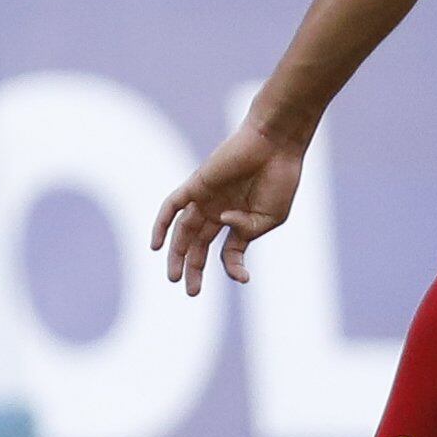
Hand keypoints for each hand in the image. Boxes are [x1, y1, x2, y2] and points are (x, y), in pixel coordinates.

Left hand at [151, 119, 306, 294]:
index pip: (229, 250)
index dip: (234, 267)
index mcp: (240, 219)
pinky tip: (156, 246)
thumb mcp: (270, 218)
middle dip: (194, 268)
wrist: (277, 144)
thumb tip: (222, 227)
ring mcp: (206, 198)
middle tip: (192, 291)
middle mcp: (219, 210)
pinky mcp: (197, 184)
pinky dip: (161, 224)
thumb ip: (246, 233)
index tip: (245, 278)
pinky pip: (172, 206)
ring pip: (183, 230)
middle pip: (198, 244)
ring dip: (177, 254)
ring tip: (174, 278)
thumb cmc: (280, 179)